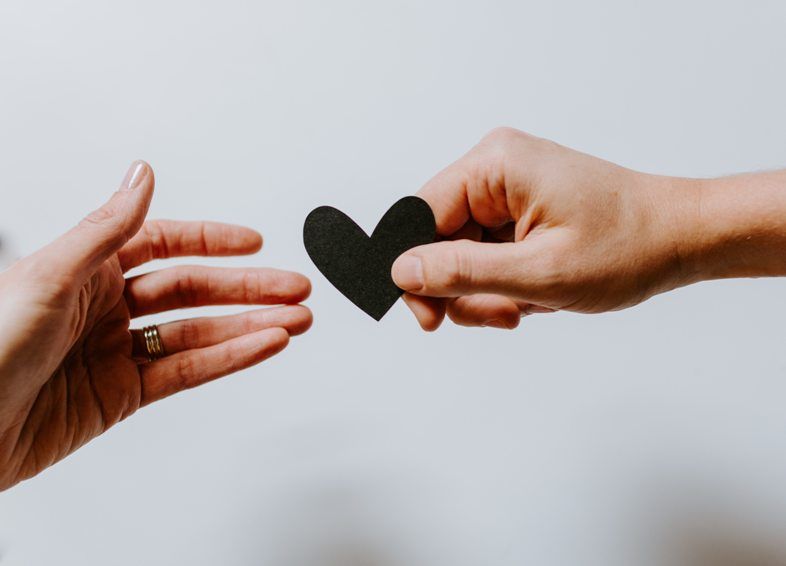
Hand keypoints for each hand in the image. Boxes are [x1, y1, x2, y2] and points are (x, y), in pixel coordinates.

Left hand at [0, 162, 311, 489]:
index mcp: (84, 269)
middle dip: (247, 287)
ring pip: (198, 332)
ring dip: (250, 325)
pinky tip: (261, 345)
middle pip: (192, 290)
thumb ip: (106, 228)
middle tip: (293, 287)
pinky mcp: (123, 395)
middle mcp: (104, 307)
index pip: (162, 244)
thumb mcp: (48, 276)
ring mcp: (117, 352)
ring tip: (295, 319)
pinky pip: (187, 372)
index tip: (253, 242)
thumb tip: (142, 174)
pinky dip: (229, 359)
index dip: (211, 241)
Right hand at [392, 127, 704, 329]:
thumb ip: (462, 272)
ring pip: (461, 252)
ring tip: (527, 305)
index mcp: (494, 165)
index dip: (416, 272)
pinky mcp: (520, 207)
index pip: (418, 217)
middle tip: (501, 314)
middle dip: (463, 288)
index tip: (430, 320)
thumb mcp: (539, 272)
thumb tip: (401, 271)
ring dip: (486, 291)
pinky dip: (503, 282)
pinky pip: (486, 252)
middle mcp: (496, 167)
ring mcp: (508, 187)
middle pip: (438, 239)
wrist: (683, 237)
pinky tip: (534, 293)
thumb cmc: (628, 247)